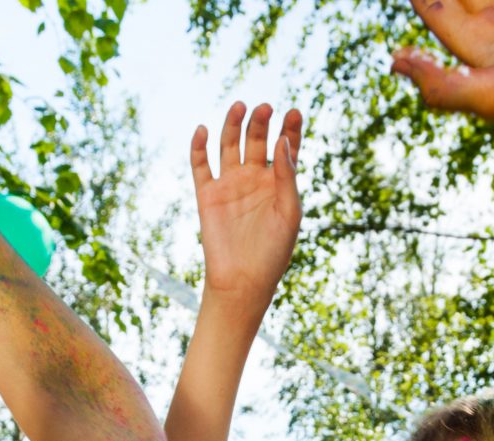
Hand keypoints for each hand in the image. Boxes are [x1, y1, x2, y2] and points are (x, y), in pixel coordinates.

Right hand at [191, 102, 301, 303]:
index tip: (294, 112)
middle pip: (256, 140)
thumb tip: (282, 140)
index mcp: (278, 182)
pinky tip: (204, 130)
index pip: (286, 147)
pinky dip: (199, 146)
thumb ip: (287, 177)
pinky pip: (200, 165)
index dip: (290, 129)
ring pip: (229, 144)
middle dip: (260, 122)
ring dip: (233, 124)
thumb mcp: (289, 213)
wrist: (242, 281)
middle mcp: (253, 178)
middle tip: (266, 108)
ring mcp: (229, 184)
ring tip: (241, 106)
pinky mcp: (207, 194)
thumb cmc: (273, 252)